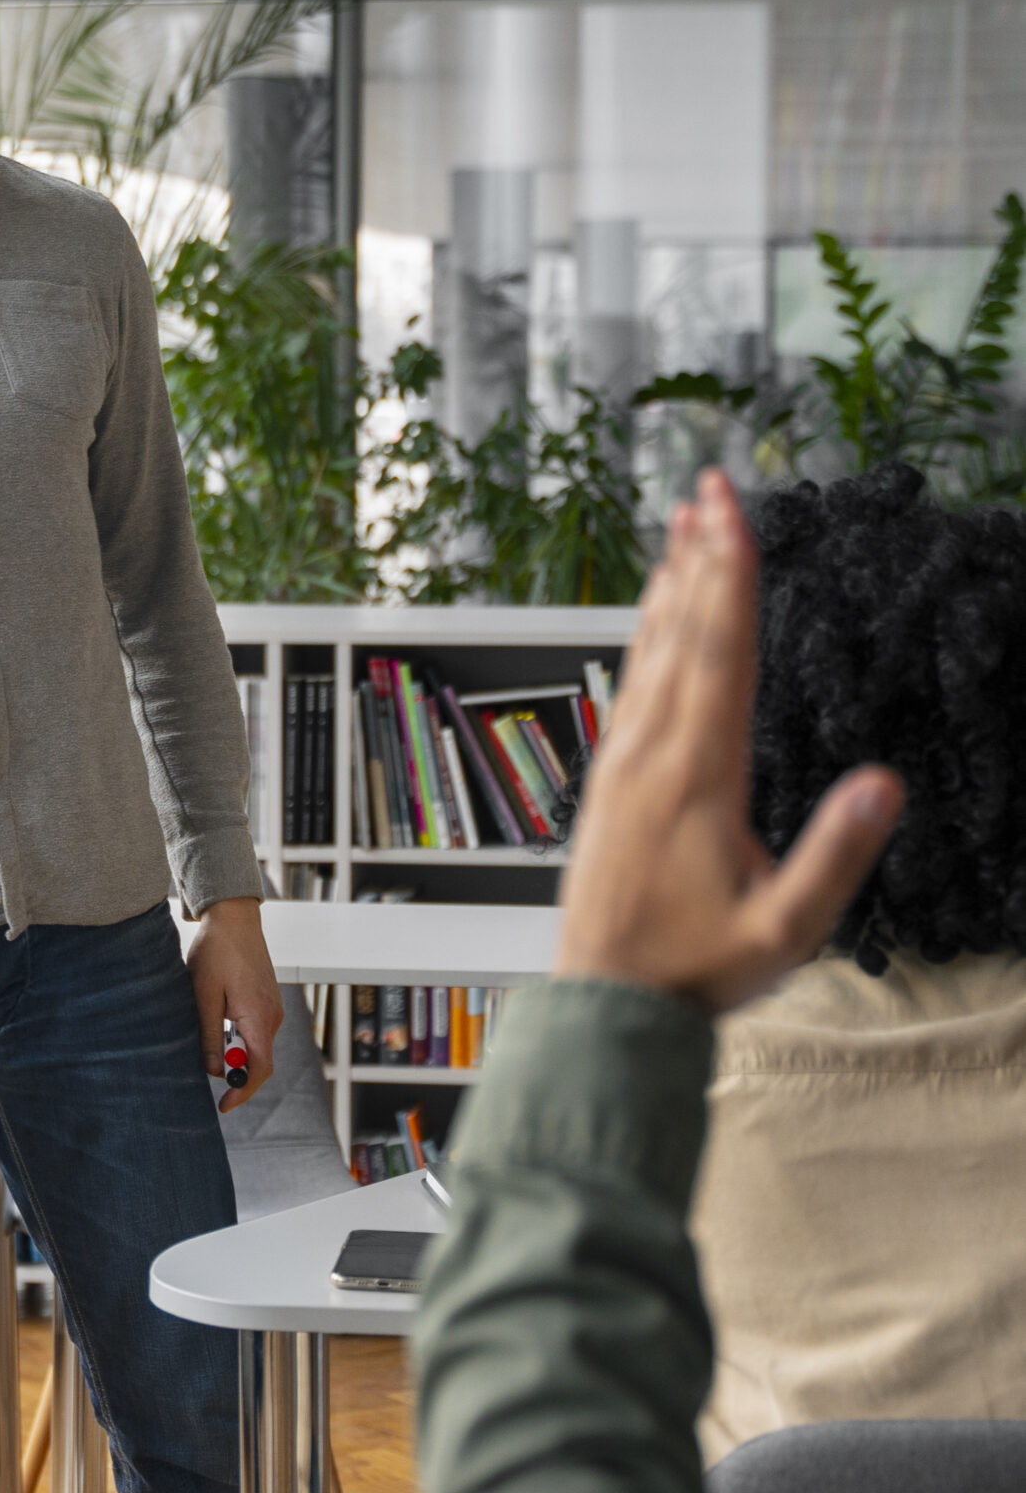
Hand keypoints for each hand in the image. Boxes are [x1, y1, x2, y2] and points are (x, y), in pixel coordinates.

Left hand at [187, 897, 283, 1112]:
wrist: (234, 917)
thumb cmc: (216, 952)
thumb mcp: (204, 996)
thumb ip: (209, 1035)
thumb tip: (214, 1070)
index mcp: (258, 1017)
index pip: (260, 1069)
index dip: (243, 1091)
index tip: (224, 1105)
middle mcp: (273, 1016)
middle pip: (260, 1061)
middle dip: (237, 1075)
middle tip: (209, 1078)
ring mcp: (273, 1008)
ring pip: (257, 1046)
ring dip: (236, 1055)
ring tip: (210, 1049)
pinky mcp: (267, 1001)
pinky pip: (257, 1031)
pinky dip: (240, 1040)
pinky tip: (219, 1030)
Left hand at [555, 470, 903, 1012]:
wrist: (606, 1005)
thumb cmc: (696, 970)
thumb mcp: (786, 933)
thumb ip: (836, 857)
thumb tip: (886, 785)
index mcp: (698, 778)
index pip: (721, 657)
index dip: (731, 580)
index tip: (734, 514)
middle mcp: (652, 757)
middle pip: (682, 637)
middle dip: (702, 558)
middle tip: (710, 487)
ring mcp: (623, 766)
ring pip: (649, 655)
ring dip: (671, 586)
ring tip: (683, 524)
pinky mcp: (609, 782)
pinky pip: (630, 687)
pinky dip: (647, 637)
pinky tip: (655, 615)